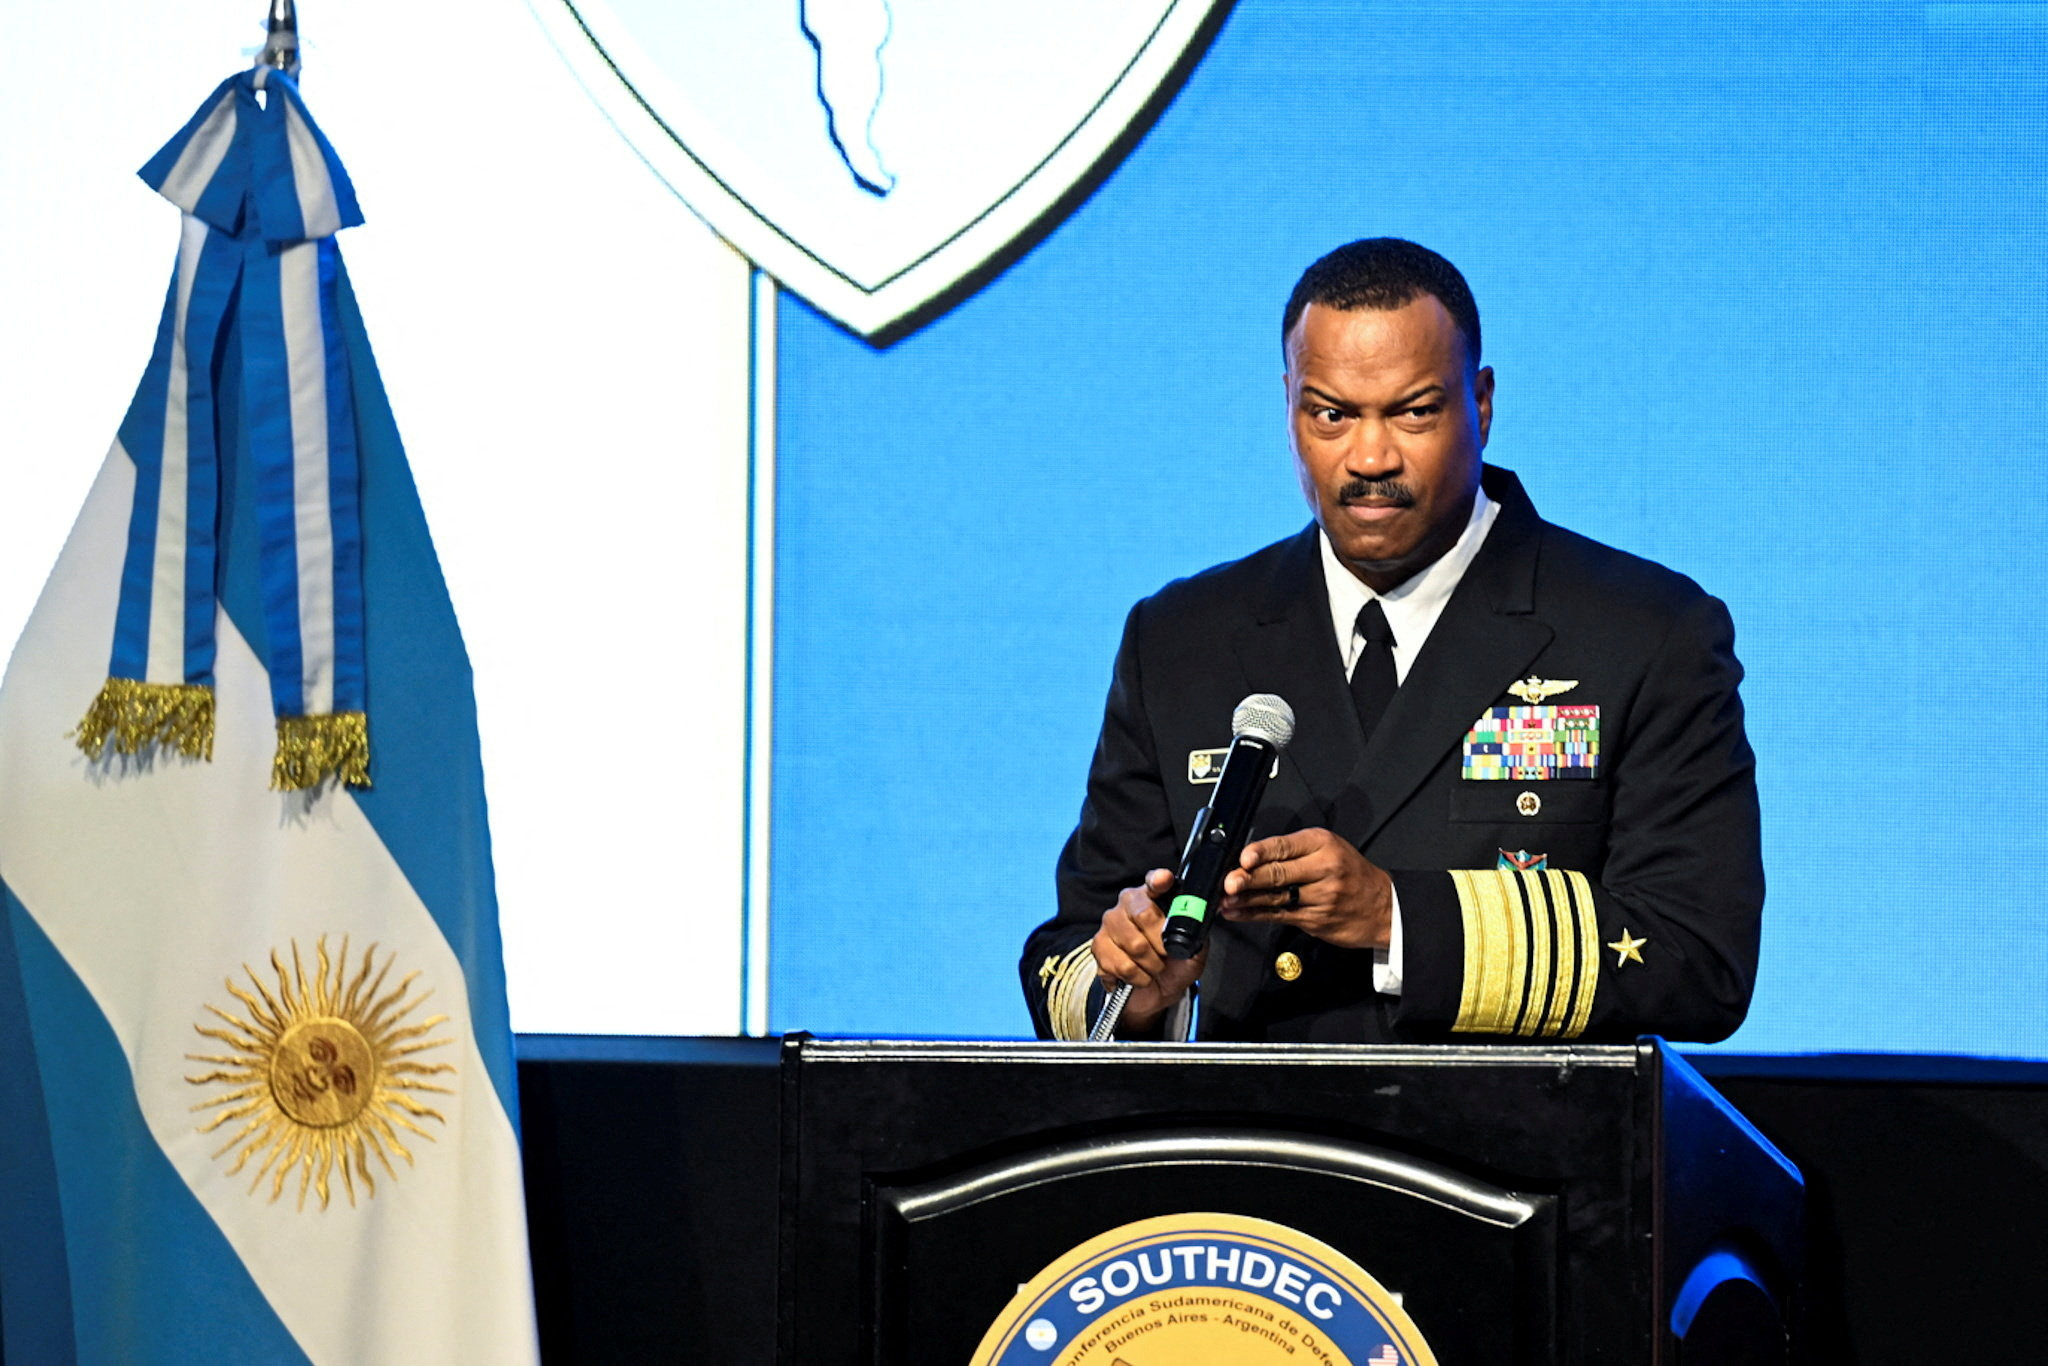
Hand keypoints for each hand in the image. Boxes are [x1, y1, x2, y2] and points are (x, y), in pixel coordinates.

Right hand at [1092, 868, 1205, 1033]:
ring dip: (1151, 965)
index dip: (1159, 880)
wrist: (1156, 992)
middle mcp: (1128, 904)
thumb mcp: (1194, 950)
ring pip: (1134, 944)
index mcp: (1154, 897)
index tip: (1165, 880)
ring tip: (1154, 967)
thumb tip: (1196, 926)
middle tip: (1166, 955)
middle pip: (1144, 914)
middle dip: (1161, 943)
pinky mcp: (1098, 946)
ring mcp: (1109, 924)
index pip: (1155, 882)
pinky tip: (1139, 975)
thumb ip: (1196, 934)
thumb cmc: (1175, 965)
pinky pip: (1121, 964)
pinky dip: (1137, 977)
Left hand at [1219, 828, 1392, 949]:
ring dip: (1246, 900)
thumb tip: (1250, 858)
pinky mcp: (1315, 920)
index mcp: (1323, 845)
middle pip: (1278, 874)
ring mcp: (1320, 897)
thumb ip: (1292, 851)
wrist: (1383, 906)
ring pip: (1276, 897)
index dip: (1262, 852)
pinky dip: (1254, 915)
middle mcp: (1323, 869)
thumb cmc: (1351, 873)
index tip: (1244, 858)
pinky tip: (1238, 913)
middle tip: (1228, 882)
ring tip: (1224, 899)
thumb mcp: (1329, 849)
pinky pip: (1279, 916)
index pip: (1286, 846)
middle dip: (1249, 879)